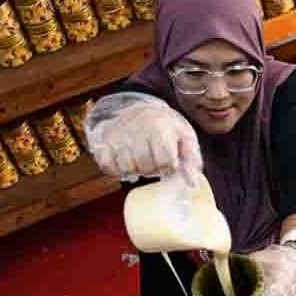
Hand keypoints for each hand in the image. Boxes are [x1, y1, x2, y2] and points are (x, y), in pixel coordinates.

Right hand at [85, 92, 201, 185]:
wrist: (141, 111)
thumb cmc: (167, 128)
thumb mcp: (185, 138)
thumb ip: (192, 160)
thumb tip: (192, 184)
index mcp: (160, 125)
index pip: (166, 161)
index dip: (169, 165)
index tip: (170, 159)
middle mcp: (136, 127)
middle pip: (146, 166)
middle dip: (153, 168)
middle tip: (155, 159)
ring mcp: (117, 133)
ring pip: (127, 168)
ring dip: (136, 169)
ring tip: (141, 158)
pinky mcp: (102, 139)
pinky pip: (107, 166)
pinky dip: (117, 169)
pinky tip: (126, 160)